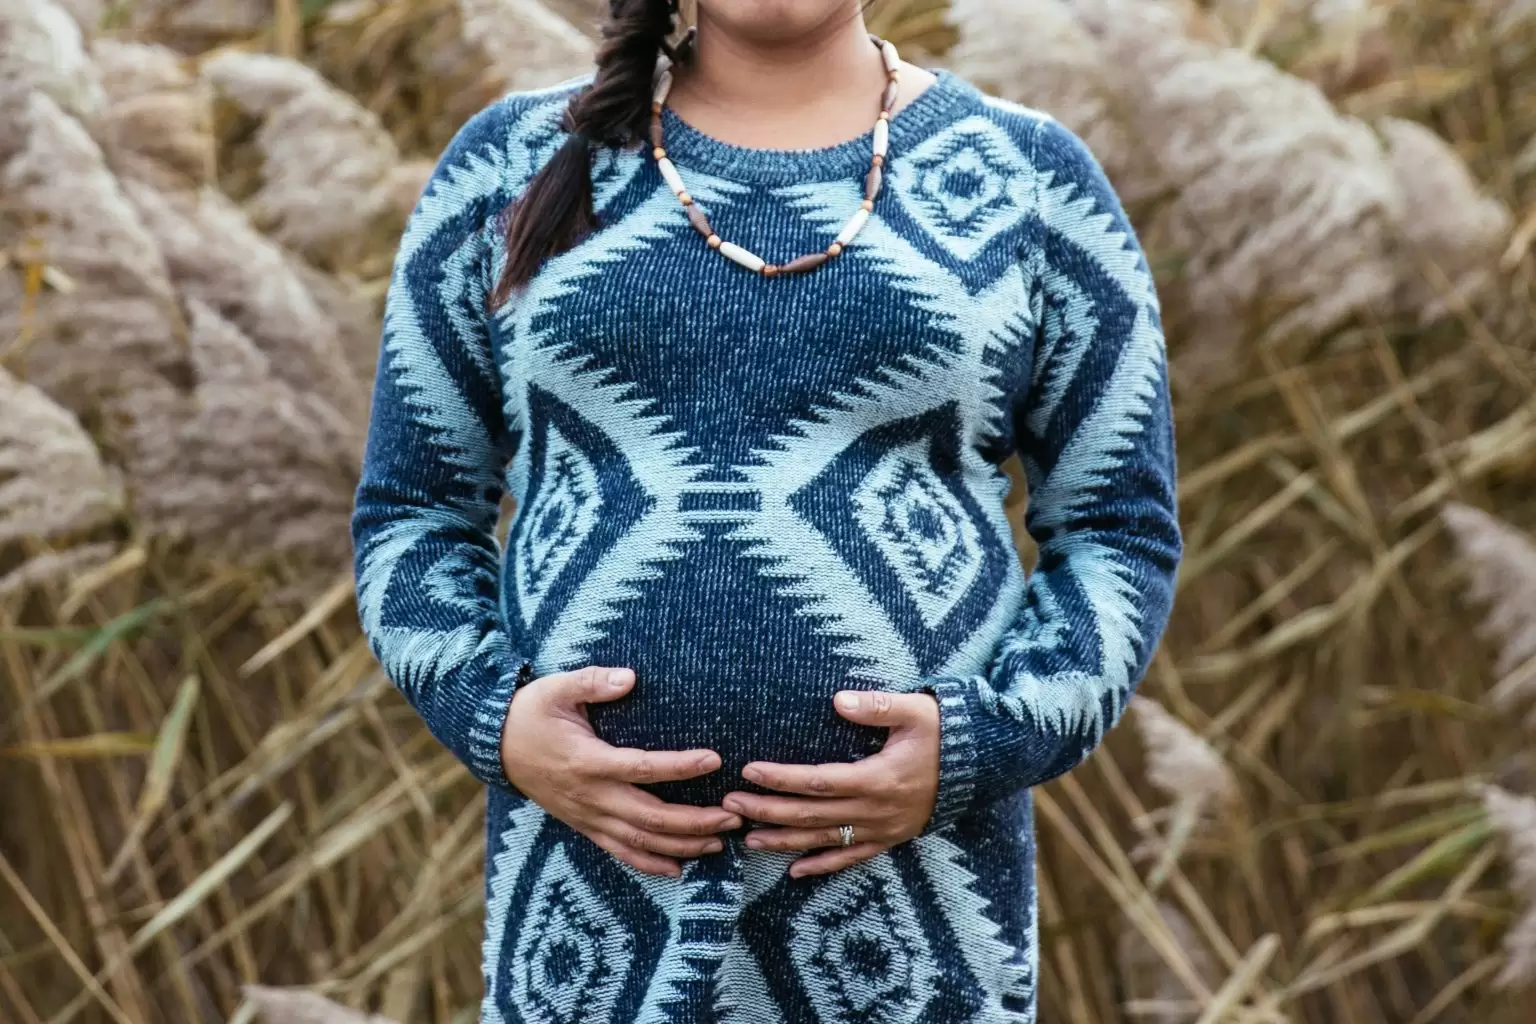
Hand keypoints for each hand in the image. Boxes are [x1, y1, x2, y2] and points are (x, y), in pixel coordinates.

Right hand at [501, 666, 741, 876]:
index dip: (680, 766)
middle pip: (651, 817)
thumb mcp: (557, 688)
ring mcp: (588, 816)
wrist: (496, 746)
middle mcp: (591, 796)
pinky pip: (619, 852)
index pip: (642, 768)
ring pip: (641, 841)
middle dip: (696, 821)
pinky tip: (679, 867)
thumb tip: (630, 677)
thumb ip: (593, 682)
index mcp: (588, 761)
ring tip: (720, 840)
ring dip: (683, 844)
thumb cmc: (531, 712)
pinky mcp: (585, 826)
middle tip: (734, 816)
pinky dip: (650, 863)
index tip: (714, 760)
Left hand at [723, 690, 939, 877]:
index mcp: (878, 778)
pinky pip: (851, 859)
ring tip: (748, 839)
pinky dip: (822, 866)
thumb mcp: (916, 711)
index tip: (748, 770)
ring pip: (825, 841)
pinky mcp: (890, 839)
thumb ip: (877, 706)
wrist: (981, 766)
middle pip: (812, 815)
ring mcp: (882, 830)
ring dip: (785, 842)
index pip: (817, 781)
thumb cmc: (945, 733)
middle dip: (768, 810)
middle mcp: (876, 810)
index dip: (781, 778)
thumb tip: (837, 700)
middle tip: (731, 805)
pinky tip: (795, 871)